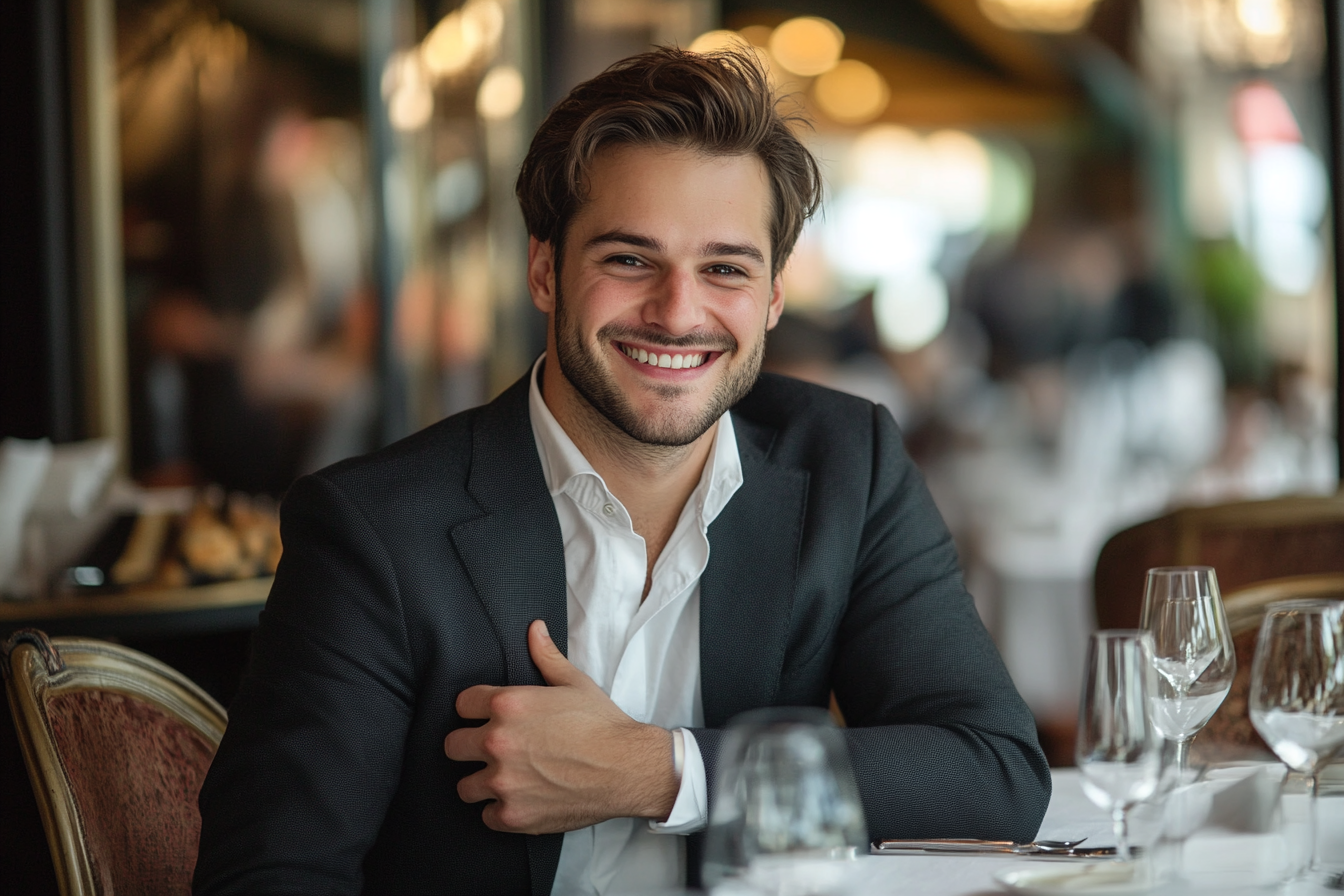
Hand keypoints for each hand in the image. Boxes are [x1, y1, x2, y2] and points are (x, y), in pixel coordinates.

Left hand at [444, 619, 678, 833]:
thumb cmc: (603, 725)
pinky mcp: (512, 815)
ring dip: (481, 782)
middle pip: (452, 745)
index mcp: (508, 705)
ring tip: (504, 779)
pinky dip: (500, 811)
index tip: (486, 718)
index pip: (462, 704)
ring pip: (464, 786)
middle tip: (492, 751)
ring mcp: (503, 782)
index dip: (475, 710)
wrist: (627, 768)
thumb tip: (534, 629)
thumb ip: (546, 657)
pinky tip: (519, 800)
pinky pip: (485, 816)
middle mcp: (497, 742)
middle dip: (469, 746)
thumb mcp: (575, 683)